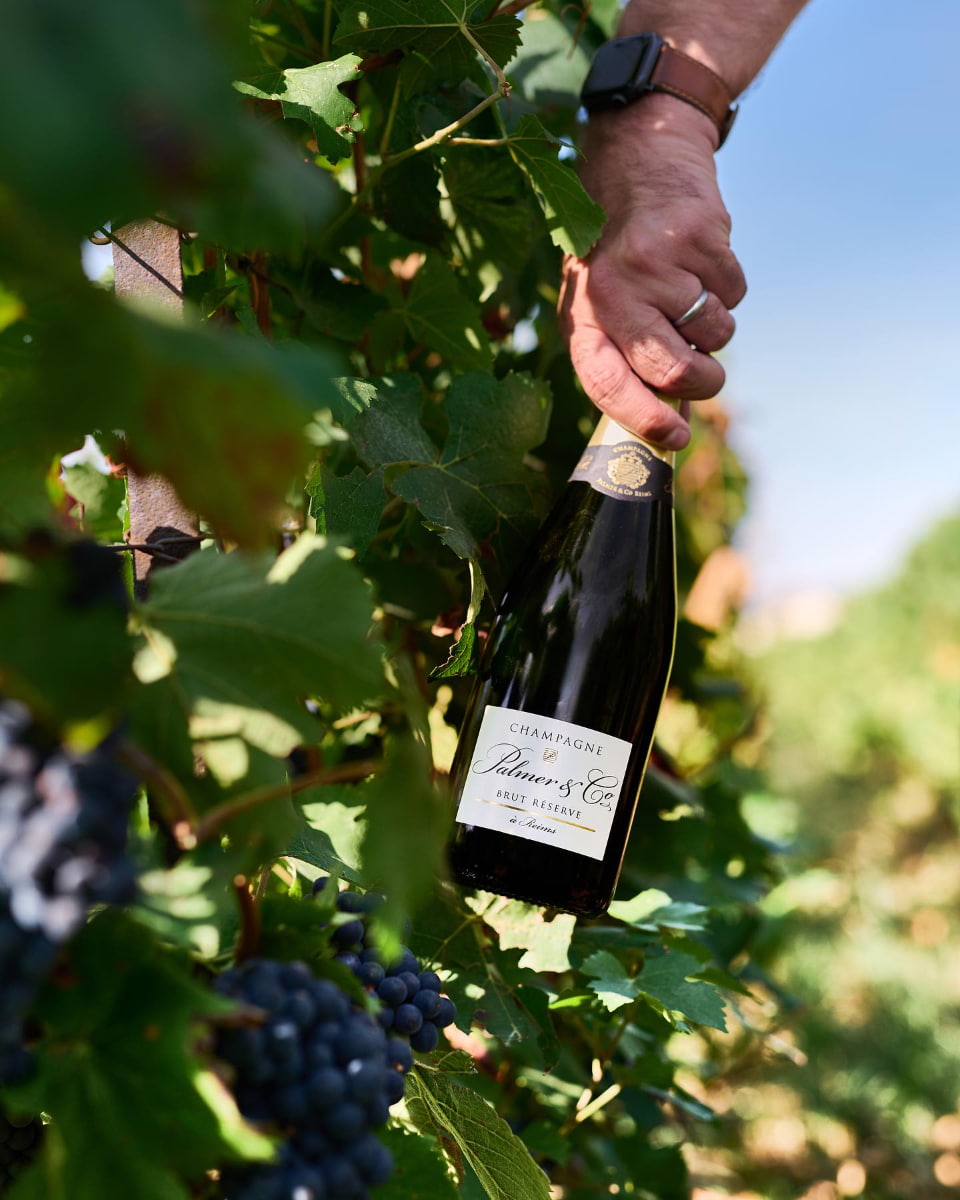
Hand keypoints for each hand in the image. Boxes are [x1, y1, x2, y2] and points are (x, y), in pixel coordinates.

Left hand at [559, 94, 746, 448]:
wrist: (638, 158)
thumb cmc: (617, 249)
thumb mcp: (600, 300)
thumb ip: (625, 355)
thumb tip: (672, 419)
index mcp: (584, 314)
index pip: (608, 385)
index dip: (645, 419)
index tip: (675, 439)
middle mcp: (614, 291)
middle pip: (673, 371)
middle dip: (702, 384)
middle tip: (706, 376)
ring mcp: (657, 264)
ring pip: (714, 335)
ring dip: (716, 328)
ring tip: (691, 294)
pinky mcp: (700, 238)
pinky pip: (735, 295)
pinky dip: (729, 289)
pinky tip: (702, 262)